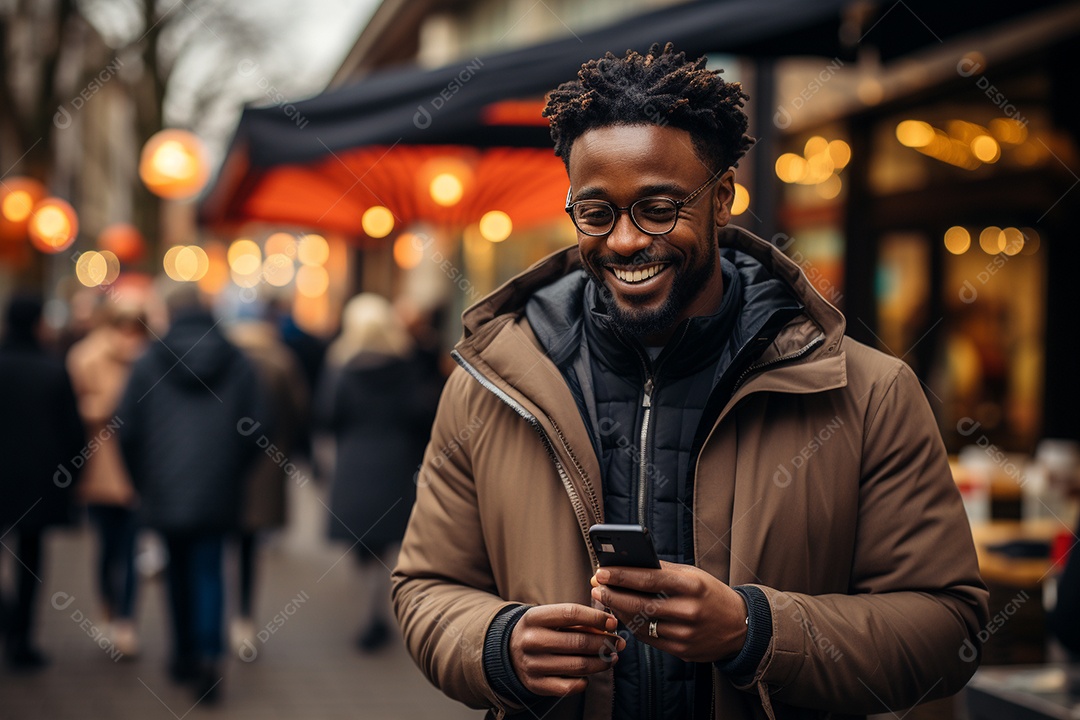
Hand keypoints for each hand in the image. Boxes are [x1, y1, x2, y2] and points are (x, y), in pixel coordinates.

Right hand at [509, 603, 625, 696]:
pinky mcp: (536, 684)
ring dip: (601, 662)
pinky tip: (589, 674)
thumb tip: (609, 628)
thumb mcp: (551, 618)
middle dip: (605, 643)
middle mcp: (531, 640)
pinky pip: (569, 687)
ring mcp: (532, 664)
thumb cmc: (540, 631)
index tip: (613, 622)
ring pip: (578, 666)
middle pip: (578, 642)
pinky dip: (585, 681)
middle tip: (618, 643)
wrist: (510, 652)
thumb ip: (577, 621)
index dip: (596, 617)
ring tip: (612, 658)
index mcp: (534, 617)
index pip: (571, 613)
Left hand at [590, 561, 746, 662]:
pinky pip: (649, 639)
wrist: (740, 627)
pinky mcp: (683, 651)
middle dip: (613, 594)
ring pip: (641, 623)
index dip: (622, 576)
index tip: (602, 571)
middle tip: (596, 587)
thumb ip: (663, 570)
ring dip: (618, 611)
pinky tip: (622, 615)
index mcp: (692, 585)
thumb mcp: (693, 575)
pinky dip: (632, 626)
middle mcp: (689, 610)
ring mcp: (686, 634)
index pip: (649, 579)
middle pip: (640, 603)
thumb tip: (628, 562)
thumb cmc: (711, 594)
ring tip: (605, 599)